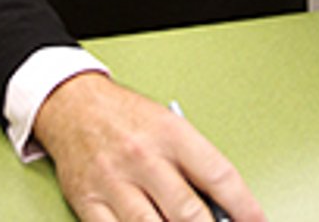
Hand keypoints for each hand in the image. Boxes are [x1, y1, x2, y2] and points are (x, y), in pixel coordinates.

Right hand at [33, 71, 265, 221]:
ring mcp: (114, 182)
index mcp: (171, 134)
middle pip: (188, 213)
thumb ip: (195, 165)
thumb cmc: (127, 118)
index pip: (219, 177)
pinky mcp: (89, 202)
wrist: (73, 107)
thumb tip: (223, 210)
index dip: (245, 208)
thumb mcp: (170, 126)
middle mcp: (143, 158)